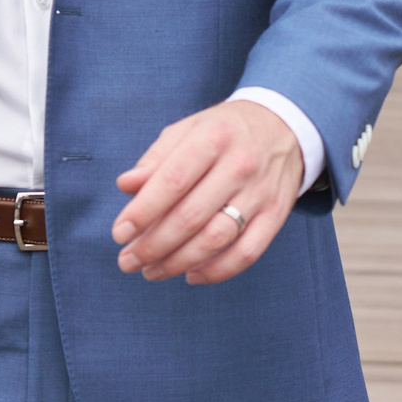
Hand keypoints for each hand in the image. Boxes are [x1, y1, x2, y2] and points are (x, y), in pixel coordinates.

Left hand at [112, 99, 302, 284]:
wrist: (283, 126)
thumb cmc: (223, 131)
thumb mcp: (186, 130)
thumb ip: (155, 159)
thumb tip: (125, 186)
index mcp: (211, 138)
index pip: (172, 182)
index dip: (143, 212)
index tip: (119, 233)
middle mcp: (239, 166)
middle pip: (191, 217)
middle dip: (154, 246)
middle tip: (128, 261)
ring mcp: (260, 193)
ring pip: (217, 240)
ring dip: (179, 262)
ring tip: (152, 271)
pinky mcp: (276, 215)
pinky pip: (247, 253)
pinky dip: (217, 271)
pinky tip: (191, 274)